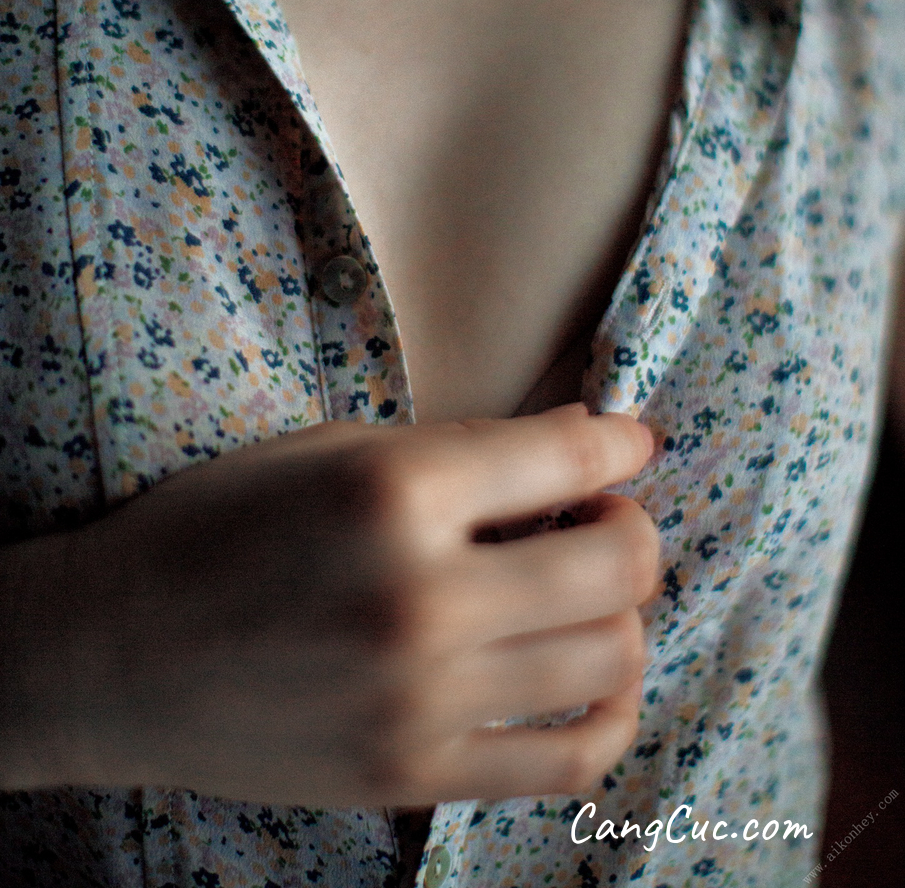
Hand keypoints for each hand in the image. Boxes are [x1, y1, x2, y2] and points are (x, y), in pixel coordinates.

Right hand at [56, 404, 657, 805]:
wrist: (116, 657)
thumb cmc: (219, 527)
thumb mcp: (332, 449)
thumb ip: (464, 451)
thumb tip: (587, 446)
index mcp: (392, 492)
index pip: (568, 462)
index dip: (620, 445)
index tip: (630, 444)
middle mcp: (419, 598)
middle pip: (616, 568)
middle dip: (633, 530)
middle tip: (601, 520)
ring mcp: (421, 701)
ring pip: (609, 660)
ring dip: (622, 615)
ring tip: (581, 594)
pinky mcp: (413, 774)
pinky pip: (567, 761)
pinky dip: (607, 714)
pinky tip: (584, 679)